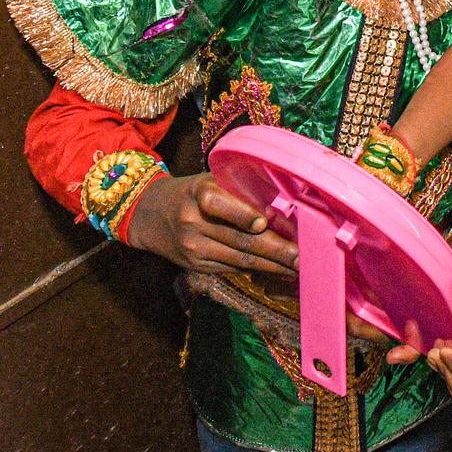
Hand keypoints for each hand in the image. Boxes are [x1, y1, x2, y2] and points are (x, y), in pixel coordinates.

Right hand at [126, 173, 298, 275]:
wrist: (150, 214)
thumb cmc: (193, 192)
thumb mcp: (210, 180)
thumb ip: (237, 191)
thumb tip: (281, 205)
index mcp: (198, 194)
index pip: (219, 205)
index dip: (242, 215)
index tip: (263, 223)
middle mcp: (193, 223)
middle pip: (238, 239)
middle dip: (274, 250)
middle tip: (301, 256)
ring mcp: (194, 248)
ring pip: (238, 259)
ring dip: (271, 266)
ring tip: (298, 267)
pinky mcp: (196, 266)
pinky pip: (231, 269)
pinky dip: (257, 270)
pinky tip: (278, 271)